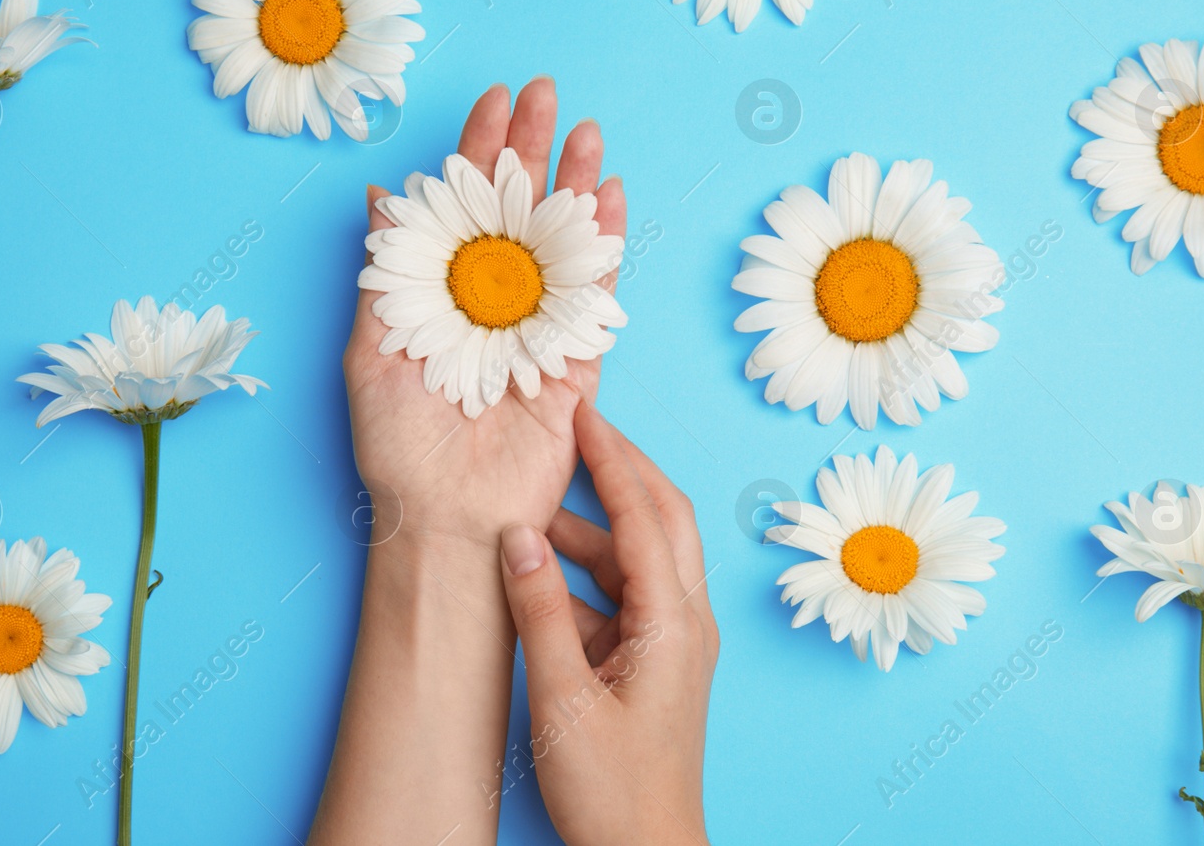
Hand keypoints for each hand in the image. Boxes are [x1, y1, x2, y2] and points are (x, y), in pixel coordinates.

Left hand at [344, 77, 625, 550]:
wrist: (446, 519)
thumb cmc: (398, 446)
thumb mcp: (371, 351)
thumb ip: (383, 275)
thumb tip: (380, 197)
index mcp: (444, 292)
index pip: (465, 206)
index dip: (480, 151)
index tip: (494, 100)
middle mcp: (495, 300)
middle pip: (520, 209)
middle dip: (534, 149)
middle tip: (547, 93)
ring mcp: (539, 328)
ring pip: (564, 240)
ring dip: (577, 184)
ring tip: (587, 131)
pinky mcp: (577, 361)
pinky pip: (596, 294)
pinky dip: (607, 244)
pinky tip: (612, 197)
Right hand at [498, 403, 716, 845]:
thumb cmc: (612, 791)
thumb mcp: (560, 699)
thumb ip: (538, 613)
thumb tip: (519, 538)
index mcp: (672, 623)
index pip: (646, 516)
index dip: (613, 460)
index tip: (583, 414)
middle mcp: (684, 620)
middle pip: (662, 517)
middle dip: (621, 469)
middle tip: (576, 430)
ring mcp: (673, 638)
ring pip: (638, 554)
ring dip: (593, 526)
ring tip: (534, 509)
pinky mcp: (654, 658)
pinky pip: (622, 592)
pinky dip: (585, 571)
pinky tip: (540, 570)